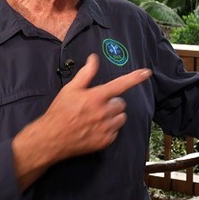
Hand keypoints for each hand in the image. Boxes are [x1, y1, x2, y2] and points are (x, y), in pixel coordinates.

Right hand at [12, 54, 151, 188]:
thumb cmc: (60, 111)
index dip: (135, 78)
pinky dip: (109, 129)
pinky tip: (95, 128)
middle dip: (113, 103)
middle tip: (97, 105)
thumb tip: (94, 58)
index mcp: (96, 97)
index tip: (147, 72)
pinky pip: (116, 131)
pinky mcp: (105, 141)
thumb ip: (86, 73)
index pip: (120, 84)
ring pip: (121, 118)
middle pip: (121, 103)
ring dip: (113, 116)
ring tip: (97, 117)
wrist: (51, 138)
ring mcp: (105, 128)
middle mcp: (103, 113)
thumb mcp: (70, 89)